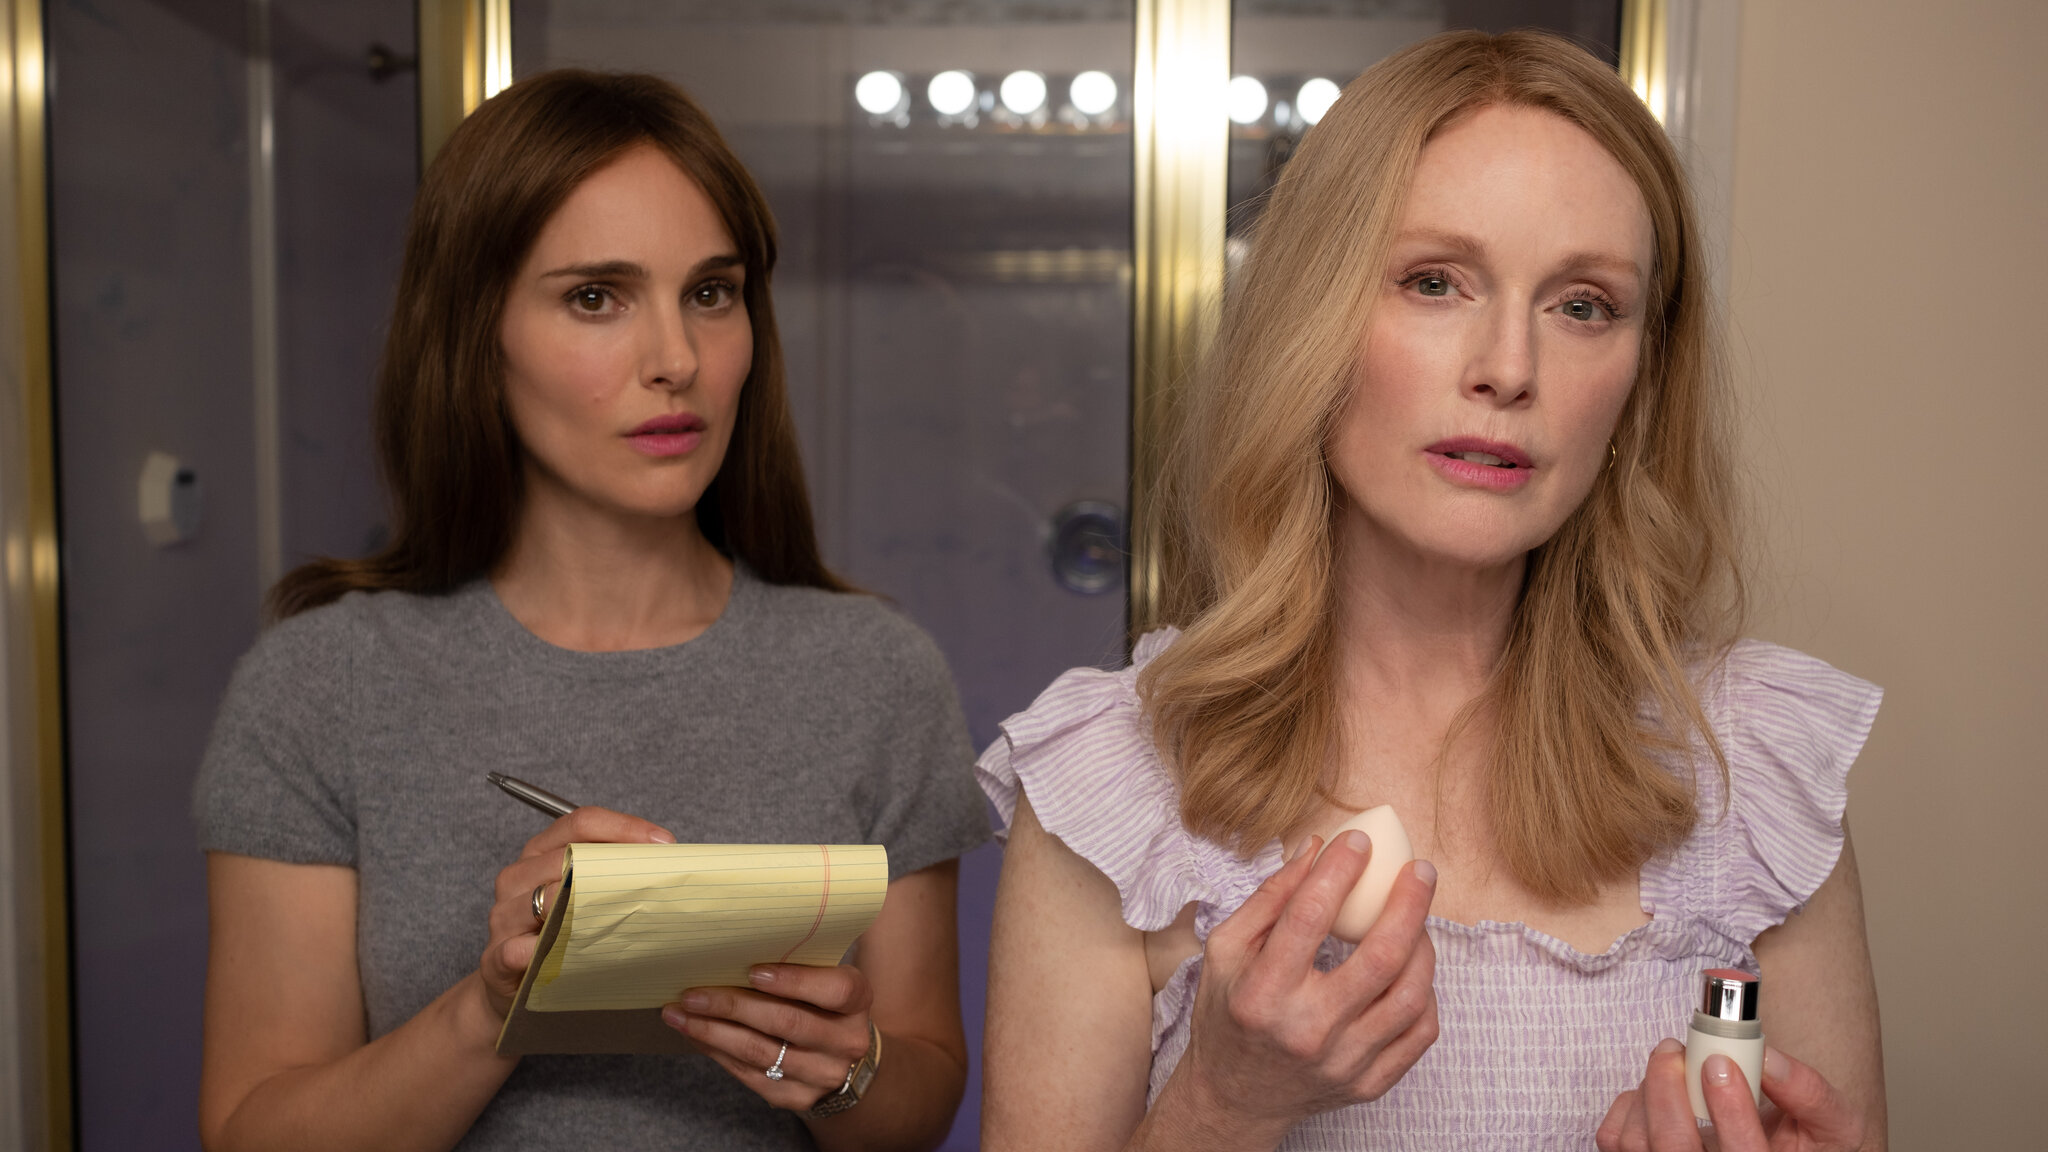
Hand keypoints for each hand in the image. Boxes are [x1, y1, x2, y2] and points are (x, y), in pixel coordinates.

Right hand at [477, 806, 675, 1016]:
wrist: (513, 988)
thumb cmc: (557, 936)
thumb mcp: (581, 898)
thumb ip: (609, 875)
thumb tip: (664, 861)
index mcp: (540, 853)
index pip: (580, 823)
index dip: (624, 827)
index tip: (663, 842)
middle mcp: (518, 877)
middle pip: (565, 856)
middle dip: (615, 867)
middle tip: (655, 882)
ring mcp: (504, 916)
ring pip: (543, 898)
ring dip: (583, 906)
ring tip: (619, 917)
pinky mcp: (496, 958)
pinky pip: (516, 949)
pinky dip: (541, 951)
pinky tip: (566, 958)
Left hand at [663, 964, 875, 1111]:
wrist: (845, 1064)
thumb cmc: (825, 1007)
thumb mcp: (827, 982)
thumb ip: (798, 967)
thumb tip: (732, 951)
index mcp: (857, 1001)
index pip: (835, 991)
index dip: (794, 981)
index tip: (752, 971)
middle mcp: (846, 1041)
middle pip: (787, 1023)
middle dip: (733, 1007)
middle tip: (692, 994)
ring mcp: (822, 1075)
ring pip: (759, 1053)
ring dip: (712, 1032)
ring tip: (679, 1015)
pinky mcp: (795, 1097)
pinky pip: (749, 1074)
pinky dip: (716, 1051)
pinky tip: (695, 1034)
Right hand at [1168, 831, 1439, 1139]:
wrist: (1234, 1097)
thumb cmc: (1228, 1014)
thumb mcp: (1225, 950)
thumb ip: (1270, 898)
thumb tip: (1317, 848)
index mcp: (1263, 993)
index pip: (1310, 916)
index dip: (1340, 869)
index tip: (1358, 841)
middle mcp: (1307, 1031)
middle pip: (1380, 956)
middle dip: (1409, 902)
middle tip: (1420, 871)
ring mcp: (1343, 1063)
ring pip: (1410, 995)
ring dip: (1424, 945)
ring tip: (1418, 919)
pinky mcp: (1368, 1084)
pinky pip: (1419, 1034)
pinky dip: (1425, 994)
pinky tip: (1413, 970)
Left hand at [1595, 1040, 1866, 1151]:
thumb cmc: (1807, 1144)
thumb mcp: (1831, 1125)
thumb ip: (1809, 1093)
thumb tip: (1768, 1059)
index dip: (1730, 1110)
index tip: (1719, 1065)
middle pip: (1675, 1147)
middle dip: (1668, 1090)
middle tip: (1675, 1048)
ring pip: (1639, 1143)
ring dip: (1647, 1093)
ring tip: (1670, 1065)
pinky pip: (1615, 1139)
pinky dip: (1627, 1106)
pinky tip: (1654, 1093)